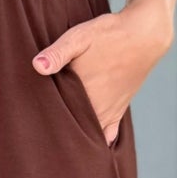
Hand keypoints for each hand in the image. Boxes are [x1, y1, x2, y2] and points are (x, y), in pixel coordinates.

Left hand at [31, 0, 172, 144]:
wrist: (145, 34)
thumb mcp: (79, 37)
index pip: (57, 116)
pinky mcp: (120, 108)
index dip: (43, 119)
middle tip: (40, 137)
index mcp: (83, 91)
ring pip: (89, 132)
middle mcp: (97, 106)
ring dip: (77, 135)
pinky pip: (110, 133)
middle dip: (57, 130)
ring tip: (60, 140)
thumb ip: (57, 53)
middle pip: (72, 127)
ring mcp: (110, 110)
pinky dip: (100, 139)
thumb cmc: (109, 34)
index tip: (31, 121)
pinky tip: (92, 144)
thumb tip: (37, 66)